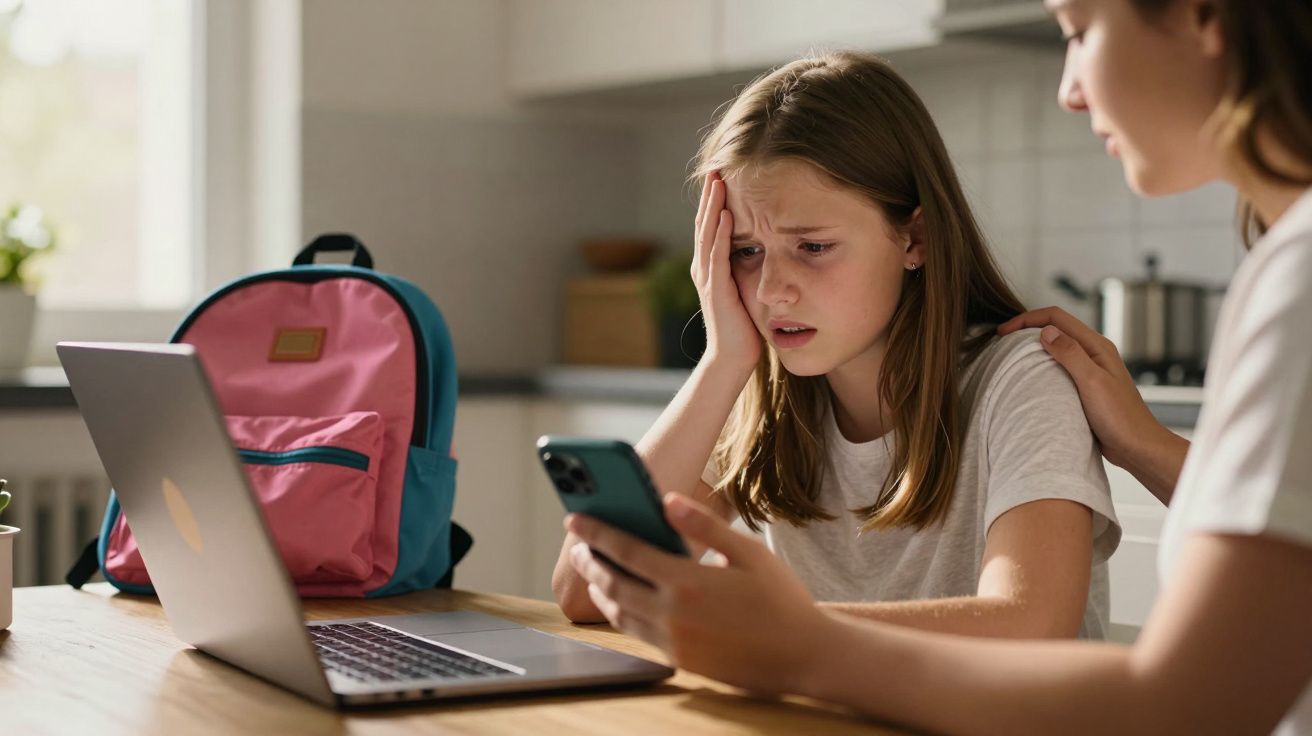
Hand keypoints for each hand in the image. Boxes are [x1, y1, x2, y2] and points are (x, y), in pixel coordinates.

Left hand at [565, 494, 829, 695]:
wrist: (803, 656)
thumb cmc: (780, 598)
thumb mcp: (748, 552)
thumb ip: (704, 526)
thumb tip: (667, 500)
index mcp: (686, 581)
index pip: (626, 551)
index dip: (596, 533)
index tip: (574, 519)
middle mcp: (672, 614)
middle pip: (612, 584)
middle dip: (589, 562)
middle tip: (577, 545)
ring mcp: (673, 641)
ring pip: (619, 613)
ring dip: (600, 590)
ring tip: (593, 572)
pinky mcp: (679, 660)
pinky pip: (638, 634)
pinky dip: (621, 614)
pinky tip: (624, 601)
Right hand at [692, 171, 760, 372]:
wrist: (732, 359)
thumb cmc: (744, 328)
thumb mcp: (746, 290)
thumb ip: (749, 269)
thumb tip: (766, 249)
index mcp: (711, 266)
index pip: (712, 225)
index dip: (715, 200)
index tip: (723, 174)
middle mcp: (704, 268)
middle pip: (705, 222)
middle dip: (710, 194)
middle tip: (716, 165)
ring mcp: (708, 278)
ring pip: (708, 233)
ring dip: (713, 206)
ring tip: (718, 180)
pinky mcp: (716, 289)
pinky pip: (718, 255)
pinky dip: (721, 233)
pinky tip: (728, 214)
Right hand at [997, 308, 1184, 489]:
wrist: (1137, 447)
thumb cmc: (1120, 417)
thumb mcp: (1092, 382)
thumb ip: (1070, 354)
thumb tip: (1046, 332)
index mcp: (1096, 346)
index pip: (1056, 318)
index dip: (1027, 320)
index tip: (1003, 332)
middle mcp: (1093, 353)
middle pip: (1056, 328)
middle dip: (1027, 329)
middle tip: (1002, 341)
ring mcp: (1090, 369)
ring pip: (1057, 347)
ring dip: (1034, 347)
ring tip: (1012, 356)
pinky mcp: (1086, 386)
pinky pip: (1060, 367)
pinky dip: (1042, 365)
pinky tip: (1031, 377)